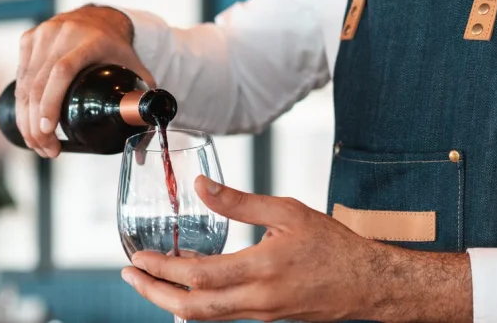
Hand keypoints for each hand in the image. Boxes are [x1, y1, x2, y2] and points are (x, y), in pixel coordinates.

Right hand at [15, 5, 154, 157]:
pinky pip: (20, 76)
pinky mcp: (29, 38)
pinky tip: (27, 123)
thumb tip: (143, 138)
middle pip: (39, 83)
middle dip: (37, 123)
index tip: (49, 130)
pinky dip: (21, 103)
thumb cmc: (117, 49)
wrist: (99, 18)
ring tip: (36, 143)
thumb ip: (142, 99)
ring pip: (25, 82)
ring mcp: (43, 34)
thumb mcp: (134, 68)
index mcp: (90, 40)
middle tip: (46, 149)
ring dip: (26, 118)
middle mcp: (63, 34)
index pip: (62, 71)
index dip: (52, 102)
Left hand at [122, 177, 472, 322]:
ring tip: (148, 280)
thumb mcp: (288, 212)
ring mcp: (261, 313)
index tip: (138, 259)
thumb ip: (240, 202)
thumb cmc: (332, 245)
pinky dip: (196, 303)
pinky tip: (186, 288)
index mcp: (262, 269)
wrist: (367, 283)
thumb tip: (200, 187)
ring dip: (171, 300)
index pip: (200, 276)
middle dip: (154, 293)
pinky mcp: (266, 317)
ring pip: (204, 316)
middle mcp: (258, 299)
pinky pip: (222, 315)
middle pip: (192, 308)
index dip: (163, 269)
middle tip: (129, 276)